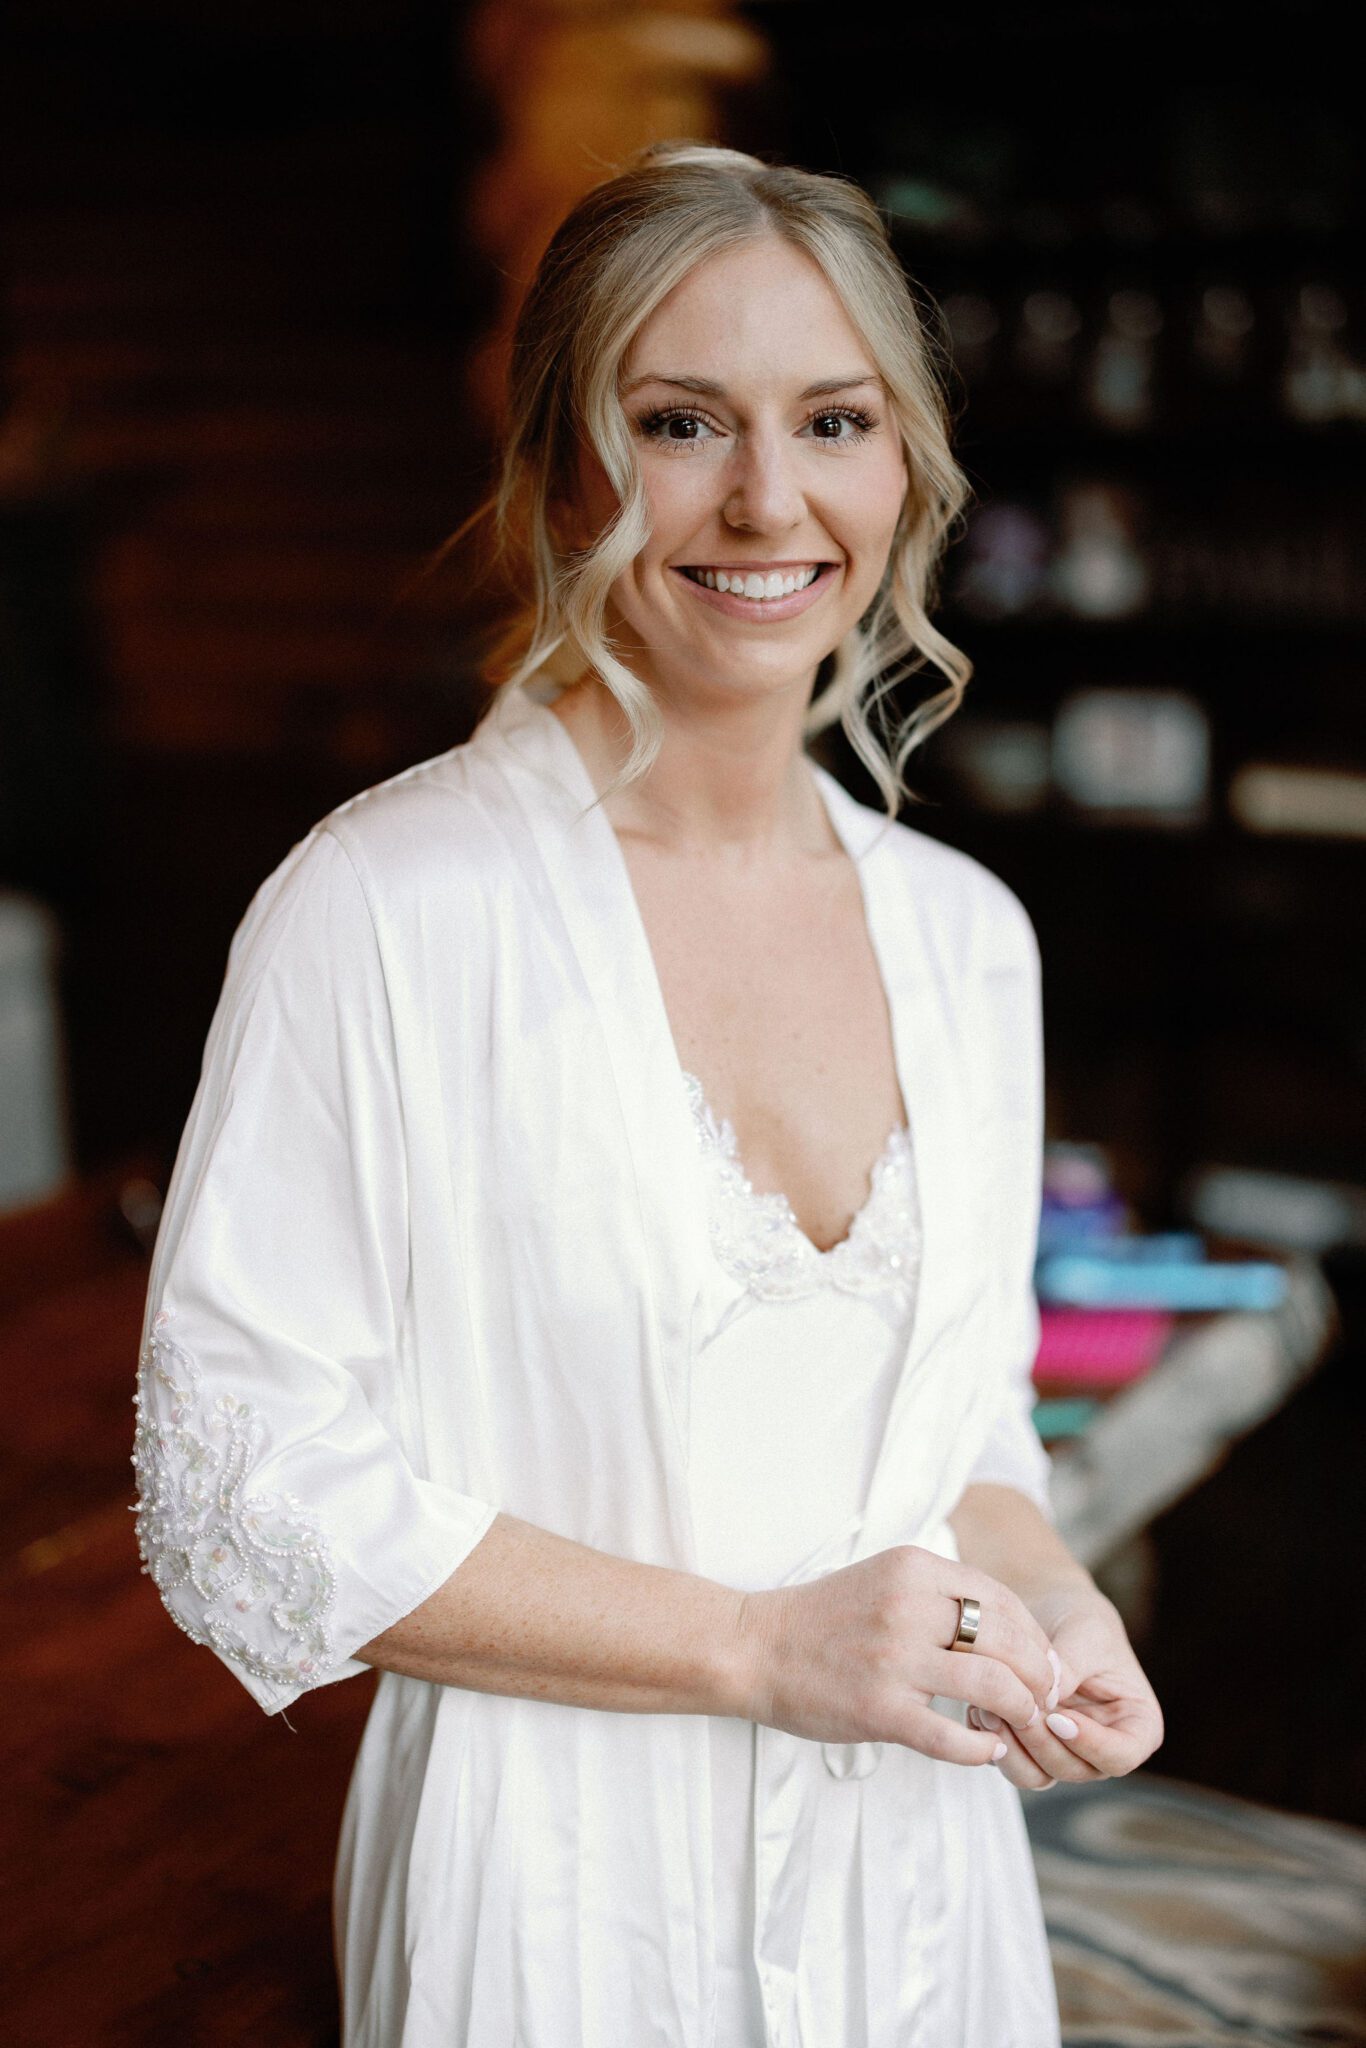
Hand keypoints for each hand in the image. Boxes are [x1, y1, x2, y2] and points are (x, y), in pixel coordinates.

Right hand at [740, 1544, 1058, 1768]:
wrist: (754, 1647)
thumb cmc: (824, 1617)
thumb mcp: (885, 1579)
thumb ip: (940, 1594)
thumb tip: (1009, 1629)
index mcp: (913, 1568)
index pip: (1001, 1599)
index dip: (1034, 1635)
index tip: (1042, 1661)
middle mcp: (907, 1607)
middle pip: (1006, 1641)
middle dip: (1039, 1675)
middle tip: (1046, 1699)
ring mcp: (893, 1659)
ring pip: (991, 1686)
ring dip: (1021, 1711)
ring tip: (1022, 1724)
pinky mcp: (878, 1709)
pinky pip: (950, 1737)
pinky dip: (980, 1749)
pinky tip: (987, 1750)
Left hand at [968, 1583, 1163, 1789]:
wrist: (1047, 1608)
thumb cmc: (1080, 1619)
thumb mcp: (1086, 1634)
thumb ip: (1071, 1667)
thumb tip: (1047, 1698)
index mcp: (1135, 1726)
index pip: (1121, 1756)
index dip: (1091, 1745)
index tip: (1059, 1718)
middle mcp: (1100, 1748)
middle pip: (1073, 1769)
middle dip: (1041, 1742)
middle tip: (1015, 1707)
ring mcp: (1062, 1753)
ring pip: (1037, 1776)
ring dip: (1011, 1748)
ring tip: (990, 1708)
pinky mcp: (1027, 1748)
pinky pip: (1007, 1761)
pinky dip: (992, 1741)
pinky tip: (979, 1709)